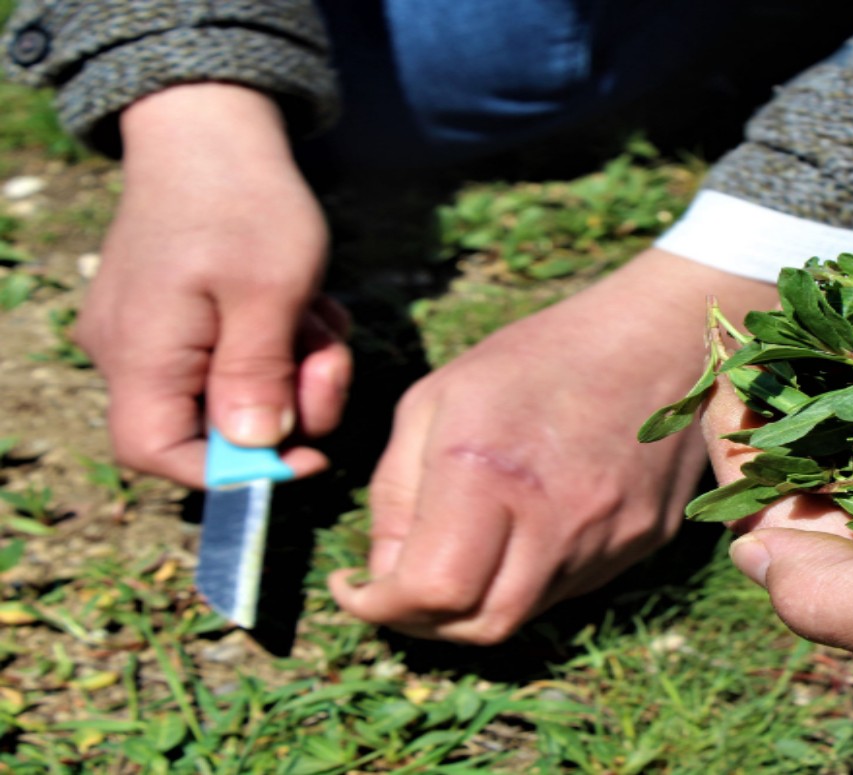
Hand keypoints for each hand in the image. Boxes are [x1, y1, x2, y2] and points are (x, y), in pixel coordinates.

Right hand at [76, 84, 351, 484]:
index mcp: (141, 352)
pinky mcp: (182, 317)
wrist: (214, 127)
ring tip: (320, 318)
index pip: (156, 454)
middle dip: (286, 407)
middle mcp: (131, 351)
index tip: (303, 458)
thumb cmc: (243, 201)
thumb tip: (254, 448)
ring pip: (236, 391)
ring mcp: (154, 333)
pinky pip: (237, 356)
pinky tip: (310, 305)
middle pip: (208, 428)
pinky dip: (284, 343)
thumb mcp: (270, 292)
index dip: (229, 474)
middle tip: (328, 361)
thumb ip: (258, 375)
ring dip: (296, 370)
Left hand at [328, 249, 780, 642]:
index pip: (429, 592)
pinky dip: (528, 578)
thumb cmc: (541, 357)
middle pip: (478, 626)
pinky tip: (521, 532)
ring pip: (524, 614)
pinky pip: (568, 588)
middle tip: (400, 590)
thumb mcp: (437, 399)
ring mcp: (606, 540)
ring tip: (459, 556)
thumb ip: (397, 492)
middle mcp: (553, 520)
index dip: (379, 606)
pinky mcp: (641, 546)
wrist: (663, 339)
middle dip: (425, 622)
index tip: (355, 588)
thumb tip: (386, 573)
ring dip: (477, 603)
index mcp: (488, 473)